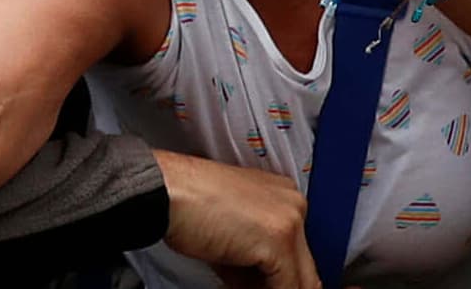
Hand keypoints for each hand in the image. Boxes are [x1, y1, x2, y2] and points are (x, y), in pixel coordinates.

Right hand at [155, 151, 319, 288]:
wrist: (166, 191)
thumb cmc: (187, 207)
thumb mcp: (232, 235)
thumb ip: (255, 260)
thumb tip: (261, 286)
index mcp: (284, 196)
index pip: (298, 253)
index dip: (276, 279)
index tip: (258, 286)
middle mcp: (294, 204)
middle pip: (304, 268)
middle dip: (278, 286)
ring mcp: (290, 221)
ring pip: (301, 282)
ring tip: (240, 287)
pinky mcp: (279, 240)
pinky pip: (287, 287)